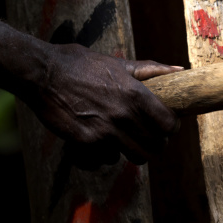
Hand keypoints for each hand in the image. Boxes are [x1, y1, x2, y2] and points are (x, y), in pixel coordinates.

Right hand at [26, 43, 182, 165]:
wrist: (41, 73)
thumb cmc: (80, 64)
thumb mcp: (117, 63)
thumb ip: (150, 70)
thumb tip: (180, 70)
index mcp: (136, 94)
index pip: (169, 125)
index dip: (171, 127)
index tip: (166, 125)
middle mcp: (123, 114)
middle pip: (156, 145)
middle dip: (156, 142)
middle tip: (149, 136)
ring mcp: (105, 131)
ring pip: (136, 157)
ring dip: (136, 151)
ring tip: (128, 140)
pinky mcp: (86, 142)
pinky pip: (108, 158)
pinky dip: (108, 153)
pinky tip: (102, 140)